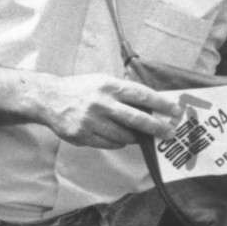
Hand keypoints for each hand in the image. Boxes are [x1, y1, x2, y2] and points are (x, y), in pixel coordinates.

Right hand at [38, 75, 182, 147]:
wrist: (49, 99)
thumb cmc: (83, 89)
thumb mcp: (104, 81)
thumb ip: (125, 92)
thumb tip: (154, 105)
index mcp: (109, 86)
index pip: (142, 95)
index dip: (162, 104)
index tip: (177, 112)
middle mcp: (101, 103)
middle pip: (136, 119)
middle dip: (157, 127)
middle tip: (170, 133)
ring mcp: (91, 121)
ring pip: (124, 136)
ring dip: (136, 137)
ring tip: (140, 135)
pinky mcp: (82, 135)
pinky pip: (109, 144)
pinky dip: (118, 141)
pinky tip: (117, 136)